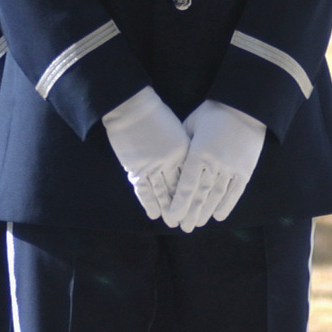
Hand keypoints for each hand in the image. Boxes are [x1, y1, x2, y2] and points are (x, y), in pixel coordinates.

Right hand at [102, 86, 190, 219]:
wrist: (131, 108)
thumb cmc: (155, 115)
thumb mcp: (177, 130)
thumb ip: (183, 149)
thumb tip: (187, 165)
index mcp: (185, 151)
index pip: (191, 178)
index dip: (195, 194)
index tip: (200, 207)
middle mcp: (171, 161)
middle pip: (180, 190)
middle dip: (184, 208)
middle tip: (188, 223)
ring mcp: (153, 166)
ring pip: (162, 193)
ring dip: (167, 210)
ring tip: (171, 223)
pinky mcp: (136, 168)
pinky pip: (144, 190)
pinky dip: (149, 203)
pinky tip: (154, 214)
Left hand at [165, 99, 265, 232]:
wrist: (245, 107)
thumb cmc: (213, 113)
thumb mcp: (191, 126)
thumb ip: (183, 147)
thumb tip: (174, 164)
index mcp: (199, 154)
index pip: (187, 186)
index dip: (179, 204)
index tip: (171, 217)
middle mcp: (216, 165)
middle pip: (201, 196)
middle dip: (190, 213)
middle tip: (183, 228)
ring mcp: (232, 169)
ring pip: (217, 197)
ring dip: (206, 212)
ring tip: (197, 224)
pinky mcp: (245, 170)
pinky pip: (235, 192)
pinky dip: (227, 205)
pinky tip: (219, 216)